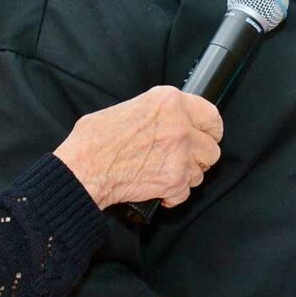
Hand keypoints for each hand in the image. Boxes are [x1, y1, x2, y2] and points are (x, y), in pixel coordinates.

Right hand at [55, 87, 222, 208]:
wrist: (84, 168)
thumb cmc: (95, 140)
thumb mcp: (128, 108)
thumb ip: (156, 113)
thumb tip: (164, 122)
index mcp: (168, 101)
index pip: (211, 115)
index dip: (210, 130)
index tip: (207, 136)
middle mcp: (179, 125)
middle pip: (211, 147)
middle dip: (198, 157)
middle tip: (183, 160)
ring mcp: (180, 154)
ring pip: (200, 172)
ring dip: (185, 176)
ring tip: (163, 173)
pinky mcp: (174, 180)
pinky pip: (185, 192)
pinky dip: (173, 194)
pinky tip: (157, 188)